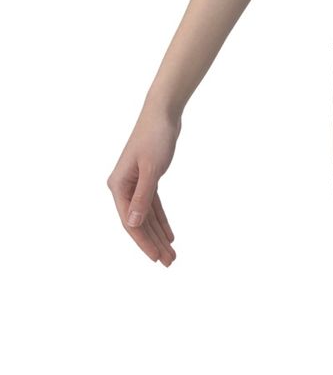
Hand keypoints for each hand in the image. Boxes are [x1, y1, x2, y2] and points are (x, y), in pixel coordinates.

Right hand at [107, 101, 180, 265]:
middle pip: (139, 222)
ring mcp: (135, 183)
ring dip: (158, 234)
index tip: (155, 258)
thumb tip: (134, 224)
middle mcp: (123, 187)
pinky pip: (153, 205)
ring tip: (171, 254)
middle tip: (169, 262)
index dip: (143, 242)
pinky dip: (161, 219)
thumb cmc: (155, 136)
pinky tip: (169, 234)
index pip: (131, 222)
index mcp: (118, 187)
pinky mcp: (147, 178)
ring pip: (147, 216)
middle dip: (153, 243)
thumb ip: (143, 197)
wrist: (162, 113)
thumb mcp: (152, 168)